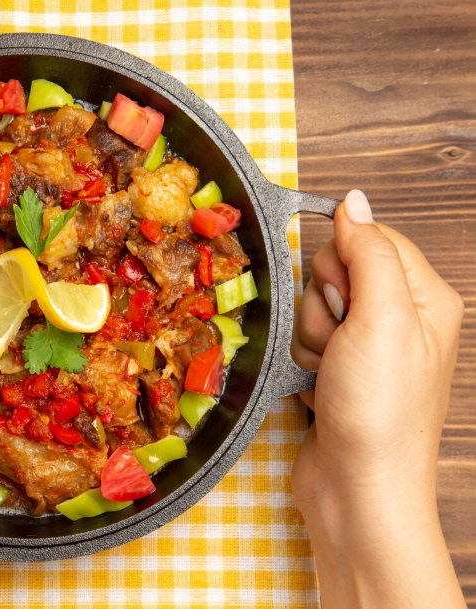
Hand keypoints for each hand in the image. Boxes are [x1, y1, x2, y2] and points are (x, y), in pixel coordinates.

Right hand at [291, 190, 464, 607]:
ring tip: (328, 370)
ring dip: (308, 337)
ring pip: (311, 304)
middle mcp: (400, 317)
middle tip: (338, 344)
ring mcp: (368, 346)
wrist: (356, 488)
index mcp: (425, 297)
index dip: (341, 264)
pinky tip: (317, 383)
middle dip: (321, 305)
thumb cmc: (379, 411)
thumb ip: (368, 252)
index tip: (346, 304)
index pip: (368, 238)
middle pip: (334, 271)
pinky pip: (303, 338)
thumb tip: (352, 200)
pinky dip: (300, 358)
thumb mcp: (381, 320)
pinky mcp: (339, 368)